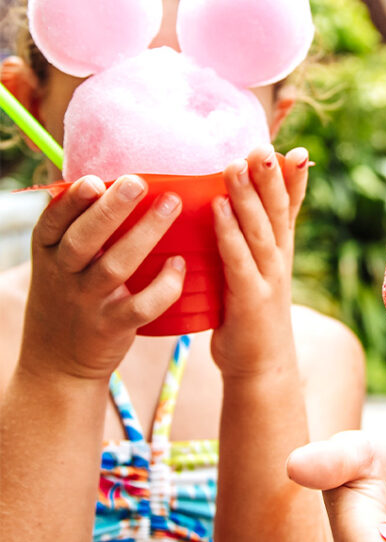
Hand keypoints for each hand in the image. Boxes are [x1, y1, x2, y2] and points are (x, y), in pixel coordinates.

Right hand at [20, 174, 183, 380]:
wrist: (57, 365)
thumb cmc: (68, 296)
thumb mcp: (59, 262)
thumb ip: (79, 227)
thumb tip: (111, 176)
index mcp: (49, 252)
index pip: (53, 222)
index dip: (72, 201)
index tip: (94, 180)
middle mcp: (64, 275)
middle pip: (84, 239)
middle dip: (111, 210)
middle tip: (138, 182)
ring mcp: (88, 302)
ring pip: (116, 266)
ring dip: (145, 234)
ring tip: (172, 204)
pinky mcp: (112, 327)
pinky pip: (140, 307)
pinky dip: (162, 286)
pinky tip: (179, 264)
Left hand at [210, 145, 307, 377]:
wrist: (261, 368)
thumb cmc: (249, 316)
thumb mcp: (254, 272)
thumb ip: (243, 241)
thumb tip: (223, 205)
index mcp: (280, 250)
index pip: (291, 207)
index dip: (295, 179)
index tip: (298, 150)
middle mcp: (279, 259)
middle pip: (278, 210)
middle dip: (272, 176)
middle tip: (263, 144)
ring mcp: (268, 278)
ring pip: (260, 229)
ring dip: (249, 195)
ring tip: (236, 164)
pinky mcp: (250, 298)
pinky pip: (238, 258)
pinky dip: (229, 231)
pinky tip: (218, 208)